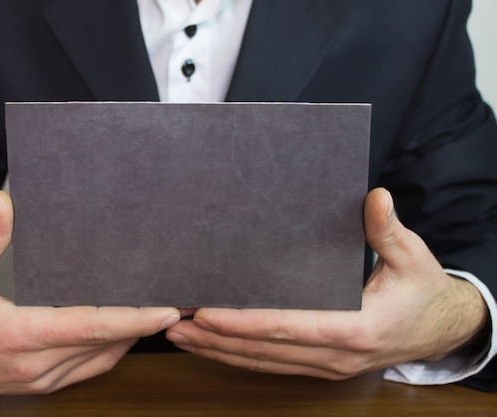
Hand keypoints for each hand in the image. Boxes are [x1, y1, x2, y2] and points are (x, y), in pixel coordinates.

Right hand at [0, 191, 179, 401]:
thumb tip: (6, 203)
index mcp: (18, 335)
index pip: (87, 327)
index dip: (131, 319)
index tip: (165, 309)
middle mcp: (36, 364)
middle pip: (105, 343)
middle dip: (144, 324)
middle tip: (177, 301)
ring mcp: (41, 380)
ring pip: (102, 360)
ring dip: (133, 337)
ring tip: (159, 312)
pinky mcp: (42, 384)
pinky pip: (90, 369)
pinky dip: (113, 350)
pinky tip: (127, 330)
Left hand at [166, 188, 487, 378]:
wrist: (439, 329)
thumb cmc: (422, 292)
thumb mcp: (413, 258)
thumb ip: (388, 230)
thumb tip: (375, 197)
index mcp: (356, 329)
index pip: (289, 326)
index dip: (244, 322)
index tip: (207, 312)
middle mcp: (335, 355)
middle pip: (265, 349)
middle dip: (217, 338)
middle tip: (175, 323)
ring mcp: (326, 366)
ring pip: (263, 362)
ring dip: (220, 349)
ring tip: (181, 334)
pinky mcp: (320, 366)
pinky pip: (273, 364)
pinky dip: (239, 355)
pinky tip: (214, 345)